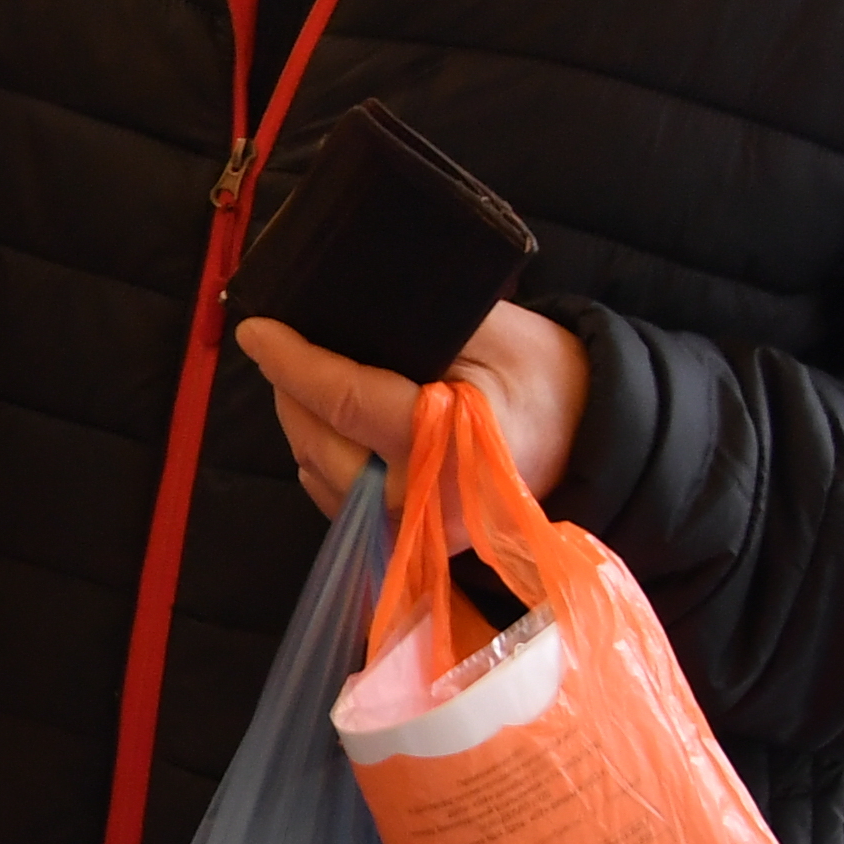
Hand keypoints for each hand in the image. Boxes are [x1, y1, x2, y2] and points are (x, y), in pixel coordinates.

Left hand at [234, 303, 586, 515]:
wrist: (587, 436)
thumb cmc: (543, 377)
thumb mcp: (492, 331)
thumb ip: (415, 323)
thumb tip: (333, 302)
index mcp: (454, 445)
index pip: (347, 402)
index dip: (294, 364)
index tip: (256, 330)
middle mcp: (429, 502)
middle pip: (321, 445)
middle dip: (292, 393)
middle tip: (284, 346)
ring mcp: (418, 532)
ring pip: (321, 476)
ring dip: (303, 426)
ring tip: (307, 381)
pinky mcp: (410, 542)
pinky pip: (339, 498)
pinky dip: (324, 456)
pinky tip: (333, 422)